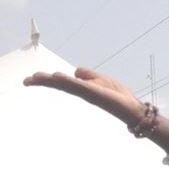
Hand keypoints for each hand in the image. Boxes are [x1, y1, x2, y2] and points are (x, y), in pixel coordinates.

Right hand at [24, 68, 144, 125]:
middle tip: (27, 80)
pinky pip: (80, 86)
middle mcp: (83, 91)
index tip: (32, 78)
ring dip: (51, 81)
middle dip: (44, 82)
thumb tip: (75, 71)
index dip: (47, 79)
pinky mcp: (96, 94)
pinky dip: (69, 81)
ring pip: (66, 85)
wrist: (132, 107)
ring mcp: (88, 93)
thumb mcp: (101, 79)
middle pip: (60, 84)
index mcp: (83, 87)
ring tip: (36, 77)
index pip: (62, 82)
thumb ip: (88, 75)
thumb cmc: (119, 96)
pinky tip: (58, 77)